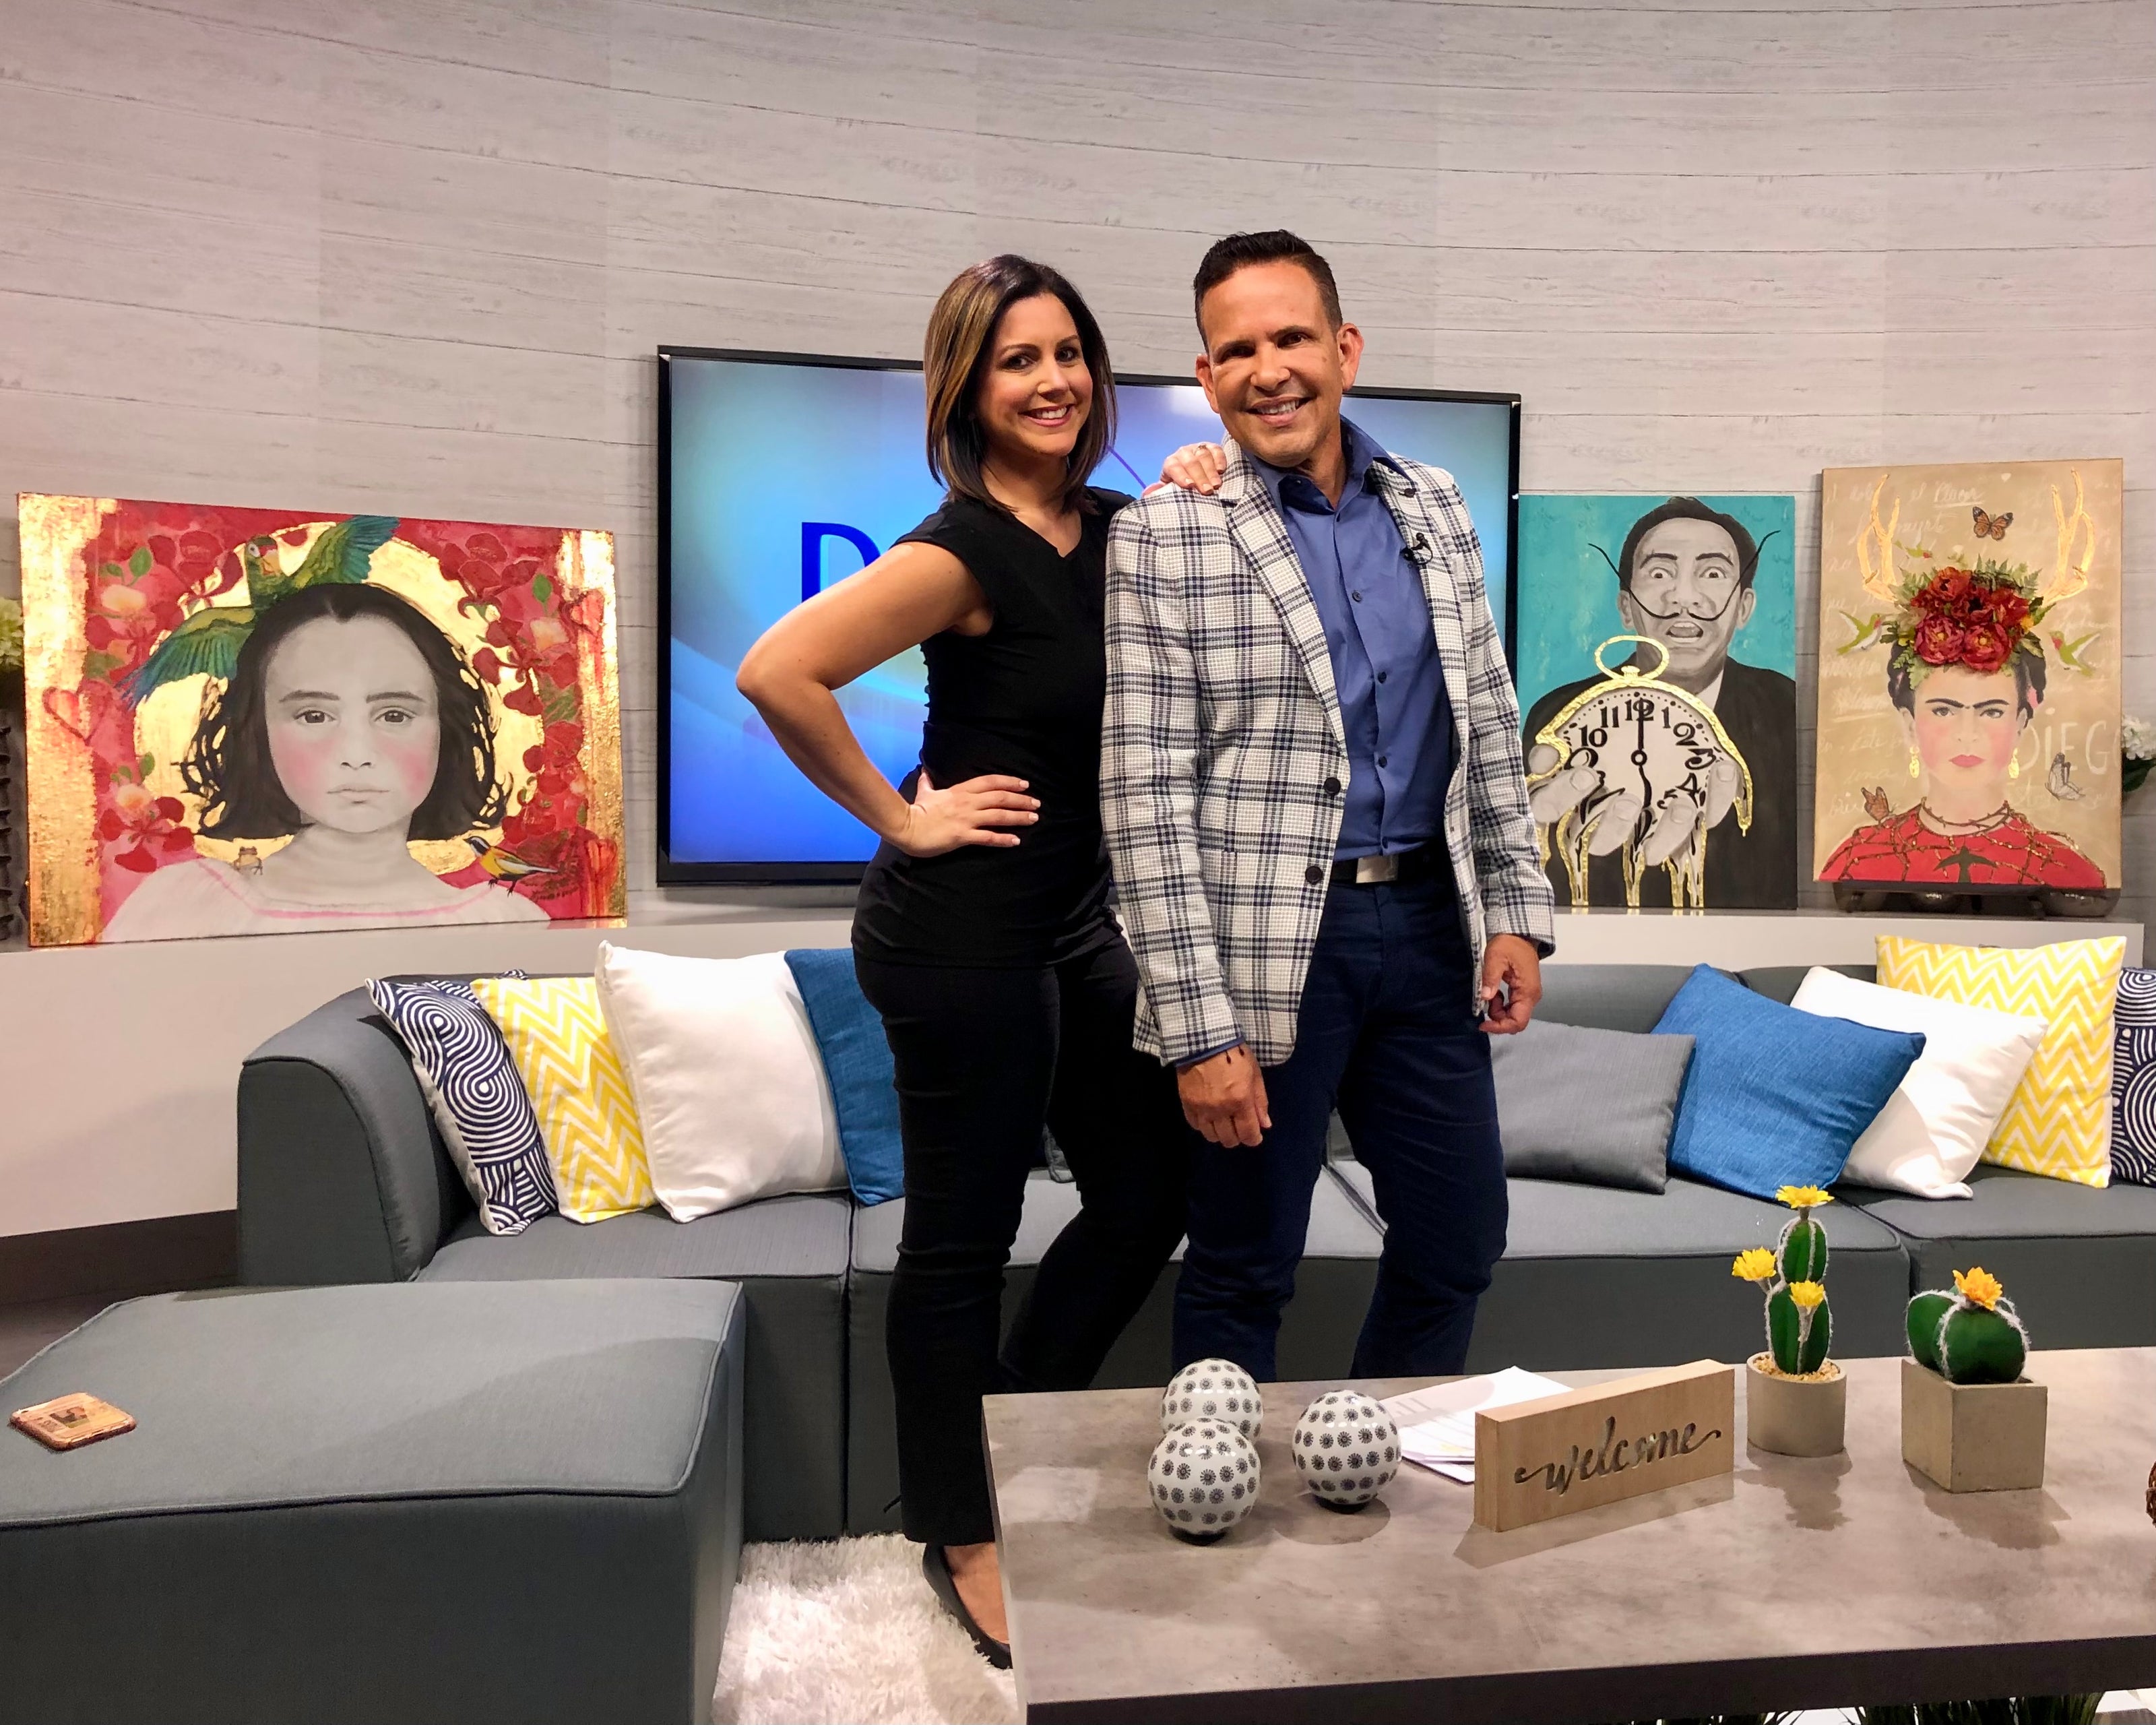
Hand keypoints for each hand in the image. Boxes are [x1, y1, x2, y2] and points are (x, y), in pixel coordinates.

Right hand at [892, 769, 1038, 857]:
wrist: (906, 827)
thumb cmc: (916, 810)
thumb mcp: (924, 792)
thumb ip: (928, 782)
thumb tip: (925, 771)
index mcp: (960, 791)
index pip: (990, 782)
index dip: (1009, 782)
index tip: (1024, 785)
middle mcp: (967, 802)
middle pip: (1000, 797)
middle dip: (1021, 800)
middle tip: (1036, 804)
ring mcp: (966, 819)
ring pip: (998, 815)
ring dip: (1018, 817)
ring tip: (1033, 819)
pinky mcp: (963, 836)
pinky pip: (988, 837)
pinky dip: (1003, 839)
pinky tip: (1016, 841)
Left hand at [1154, 442, 1228, 495]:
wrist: (1193, 479)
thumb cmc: (1180, 488)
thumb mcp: (1168, 491)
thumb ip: (1159, 492)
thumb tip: (1150, 492)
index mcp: (1171, 463)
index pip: (1173, 466)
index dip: (1180, 475)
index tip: (1189, 486)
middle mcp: (1183, 453)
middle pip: (1191, 461)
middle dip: (1199, 476)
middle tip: (1207, 491)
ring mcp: (1198, 449)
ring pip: (1203, 455)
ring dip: (1210, 471)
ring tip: (1216, 485)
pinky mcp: (1212, 448)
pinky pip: (1216, 450)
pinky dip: (1219, 459)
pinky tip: (1221, 470)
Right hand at [1177, 1044, 1270, 1146]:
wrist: (1204, 1039)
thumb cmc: (1235, 1054)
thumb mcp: (1254, 1074)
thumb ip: (1260, 1102)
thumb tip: (1265, 1125)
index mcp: (1240, 1101)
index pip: (1248, 1135)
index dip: (1254, 1140)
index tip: (1255, 1136)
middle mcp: (1220, 1110)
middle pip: (1229, 1140)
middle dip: (1238, 1137)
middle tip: (1240, 1127)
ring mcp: (1201, 1108)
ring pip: (1211, 1136)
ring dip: (1220, 1134)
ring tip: (1224, 1124)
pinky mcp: (1187, 1104)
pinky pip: (1195, 1125)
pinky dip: (1204, 1125)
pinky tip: (1209, 1117)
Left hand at [1480, 934, 1541, 1034]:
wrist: (1519, 934)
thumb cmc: (1510, 943)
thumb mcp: (1495, 958)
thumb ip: (1490, 978)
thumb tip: (1485, 997)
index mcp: (1527, 991)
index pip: (1518, 1021)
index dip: (1500, 1027)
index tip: (1483, 1025)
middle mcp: (1531, 996)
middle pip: (1516, 1021)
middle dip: (1497, 1018)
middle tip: (1485, 1003)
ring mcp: (1529, 994)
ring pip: (1514, 1015)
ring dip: (1498, 1010)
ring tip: (1490, 993)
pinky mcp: (1524, 991)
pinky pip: (1513, 1006)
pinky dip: (1501, 1005)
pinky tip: (1495, 992)